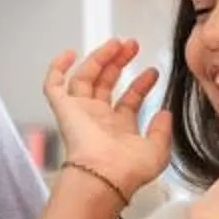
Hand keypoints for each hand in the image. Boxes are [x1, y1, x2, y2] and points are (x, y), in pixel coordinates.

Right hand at [43, 39, 172, 200]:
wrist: (104, 174)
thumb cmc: (127, 170)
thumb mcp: (157, 151)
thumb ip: (162, 131)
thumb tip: (165, 114)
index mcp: (118, 129)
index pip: (128, 100)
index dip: (141, 84)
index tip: (153, 71)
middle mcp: (98, 119)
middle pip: (106, 83)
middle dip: (120, 62)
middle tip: (132, 46)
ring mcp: (80, 112)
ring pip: (85, 78)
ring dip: (99, 58)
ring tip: (116, 44)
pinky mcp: (63, 108)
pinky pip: (53, 85)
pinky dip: (57, 68)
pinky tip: (70, 54)